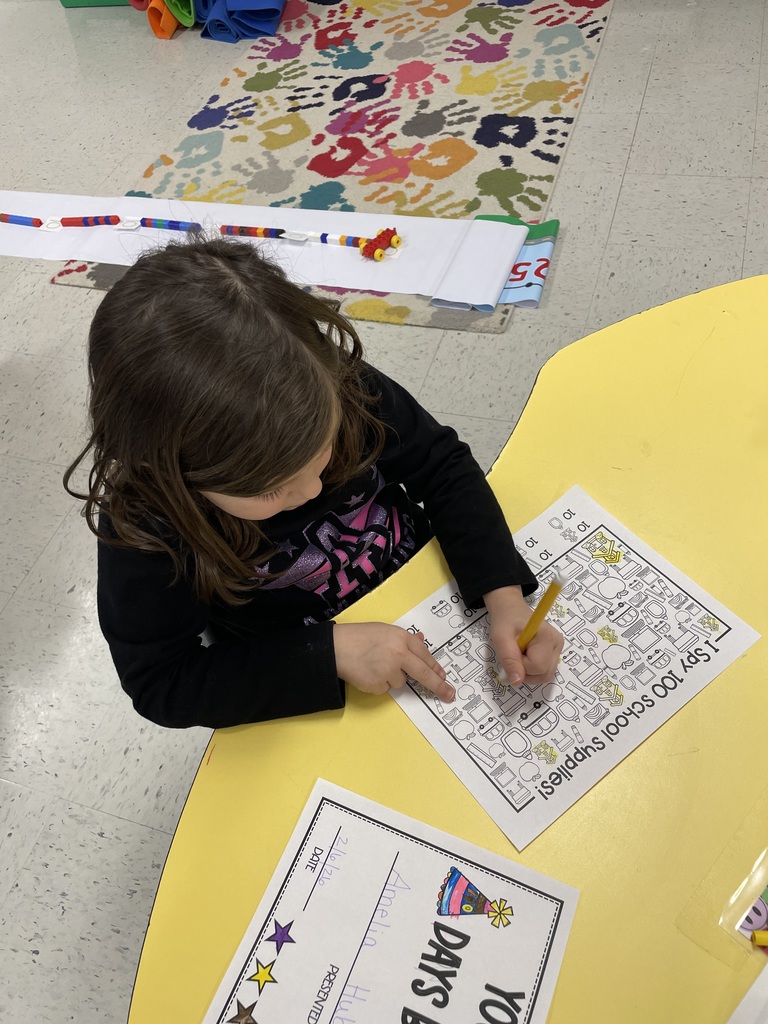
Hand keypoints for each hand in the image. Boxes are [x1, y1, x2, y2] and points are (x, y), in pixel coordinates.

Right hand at [333, 622, 455, 701]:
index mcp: (401, 637)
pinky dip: (379, 683)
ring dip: (392, 677)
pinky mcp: (378, 684)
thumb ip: (404, 639)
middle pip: (423, 673)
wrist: (336, 647)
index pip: (425, 655)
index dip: (435, 667)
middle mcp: (399, 654)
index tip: (444, 677)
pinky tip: (368, 671)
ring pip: (401, 682)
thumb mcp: (384, 630)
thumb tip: (422, 641)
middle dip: (438, 686)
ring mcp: (389, 670)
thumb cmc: (359, 636)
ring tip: (374, 664)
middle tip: (450, 695)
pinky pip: (385, 688)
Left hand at [484, 586, 562, 686]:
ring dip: (528, 671)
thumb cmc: (506, 620)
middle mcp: (558, 644)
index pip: (537, 667)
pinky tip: (526, 655)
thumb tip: (517, 682)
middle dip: (525, 671)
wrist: (511, 610)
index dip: (521, 665)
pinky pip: (544, 671)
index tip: (513, 650)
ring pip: (544, 675)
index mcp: (548, 637)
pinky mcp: (554, 653)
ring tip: (520, 653)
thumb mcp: (500, 638)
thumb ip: (509, 659)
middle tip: (515, 653)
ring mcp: (558, 649)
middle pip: (544, 674)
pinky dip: (532, 669)